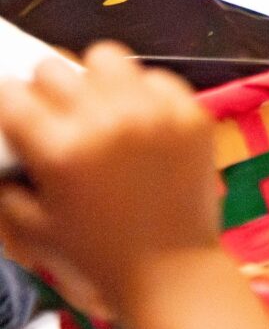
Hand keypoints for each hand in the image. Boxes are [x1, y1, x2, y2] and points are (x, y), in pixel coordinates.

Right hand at [0, 45, 219, 320]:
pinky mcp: (192, 113)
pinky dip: (141, 92)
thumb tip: (6, 135)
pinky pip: (155, 76)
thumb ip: (7, 176)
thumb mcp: (31, 223)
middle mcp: (107, 121)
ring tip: (96, 107)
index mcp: (61, 150)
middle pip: (55, 67)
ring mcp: (155, 112)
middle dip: (44, 89)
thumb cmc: (94, 254)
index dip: (8, 105)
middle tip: (53, 113)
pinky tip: (138, 120)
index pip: (13, 94)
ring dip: (93, 79)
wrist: (170, 271)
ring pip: (107, 57)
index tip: (14, 115)